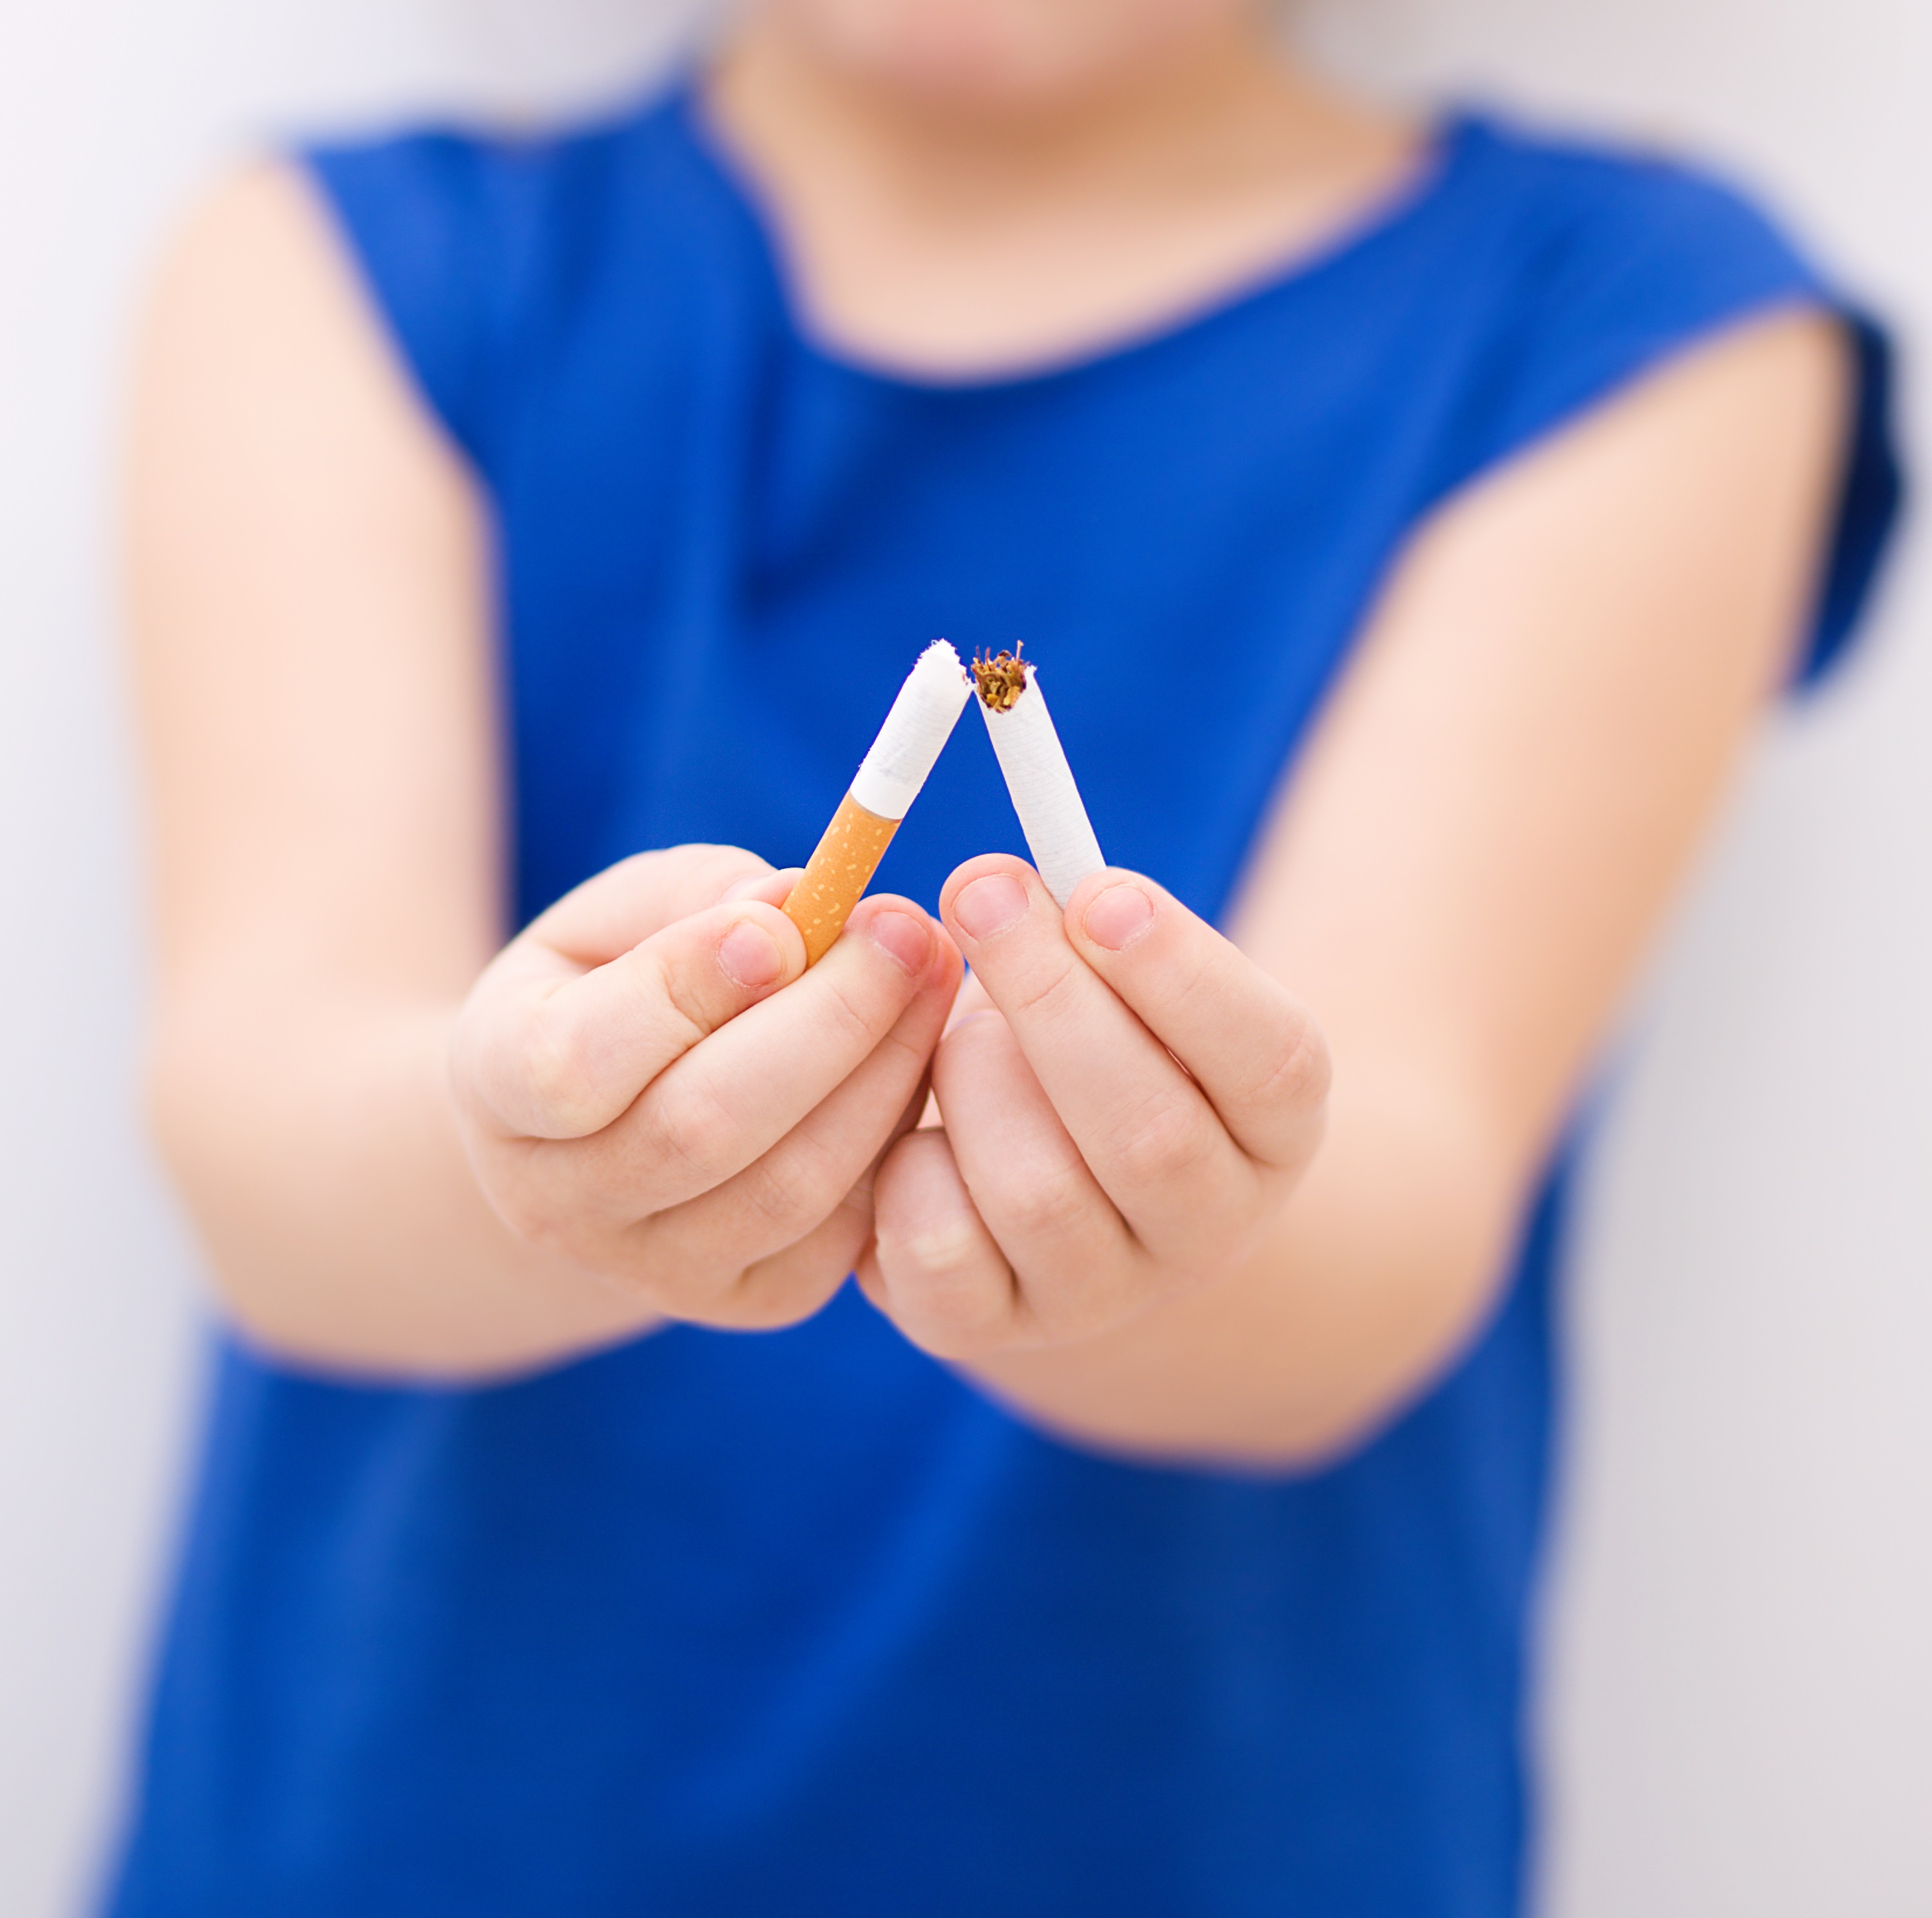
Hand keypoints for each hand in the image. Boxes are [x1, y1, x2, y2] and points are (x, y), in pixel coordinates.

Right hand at [452, 844, 961, 1328]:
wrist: (601, 1137)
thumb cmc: (614, 988)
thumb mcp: (619, 918)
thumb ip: (694, 898)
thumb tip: (792, 909)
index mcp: (496, 1092)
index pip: (573, 1064)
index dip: (684, 988)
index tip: (783, 916)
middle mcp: (558, 1206)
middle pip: (703, 1128)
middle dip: (829, 1018)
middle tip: (906, 928)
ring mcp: (655, 1272)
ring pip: (792, 1185)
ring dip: (886, 1071)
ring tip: (933, 973)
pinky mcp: (753, 1298)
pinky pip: (847, 1226)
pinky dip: (899, 1134)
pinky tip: (917, 1055)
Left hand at [859, 856, 1328, 1358]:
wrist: (1053, 1192)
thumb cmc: (1086, 1042)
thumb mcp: (1120, 983)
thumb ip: (1082, 932)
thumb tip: (995, 886)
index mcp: (1274, 1129)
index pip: (1272, 1063)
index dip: (1184, 974)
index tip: (1099, 891)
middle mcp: (1208, 1230)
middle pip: (1147, 1133)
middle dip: (1052, 998)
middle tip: (982, 892)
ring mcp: (1100, 1295)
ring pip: (1036, 1193)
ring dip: (976, 1078)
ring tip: (956, 1032)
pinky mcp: (986, 1329)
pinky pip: (935, 1249)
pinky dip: (908, 1166)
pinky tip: (922, 1125)